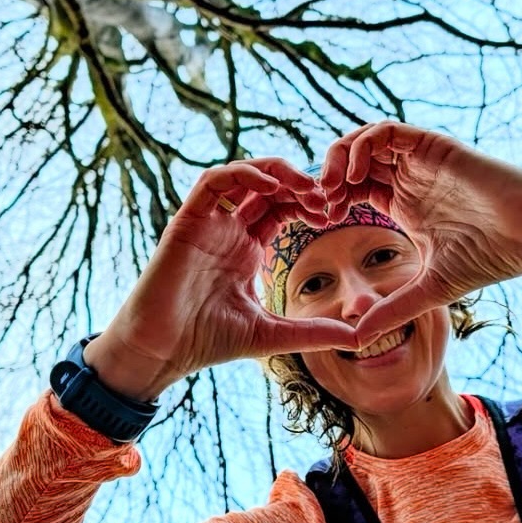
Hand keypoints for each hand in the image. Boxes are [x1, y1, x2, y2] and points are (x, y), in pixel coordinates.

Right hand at [84, 160, 358, 399]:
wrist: (162, 351)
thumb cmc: (207, 342)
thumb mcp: (273, 334)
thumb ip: (314, 332)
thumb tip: (360, 337)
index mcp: (246, 250)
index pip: (280, 208)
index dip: (307, 202)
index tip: (333, 212)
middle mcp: (227, 231)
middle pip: (265, 186)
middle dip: (298, 183)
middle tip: (327, 196)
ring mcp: (207, 224)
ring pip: (241, 174)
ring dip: (275, 172)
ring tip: (305, 187)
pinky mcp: (186, 222)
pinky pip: (212, 182)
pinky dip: (241, 175)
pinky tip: (271, 186)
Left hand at [319, 122, 521, 341]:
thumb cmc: (489, 259)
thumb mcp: (429, 290)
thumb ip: (393, 310)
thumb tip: (356, 339)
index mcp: (403, 205)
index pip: (352, 190)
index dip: (330, 202)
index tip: (317, 225)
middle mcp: (409, 179)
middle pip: (352, 162)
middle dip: (327, 178)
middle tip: (316, 203)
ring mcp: (420, 161)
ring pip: (365, 141)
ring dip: (339, 158)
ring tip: (331, 187)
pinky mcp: (434, 147)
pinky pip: (388, 131)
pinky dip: (364, 145)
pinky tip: (355, 176)